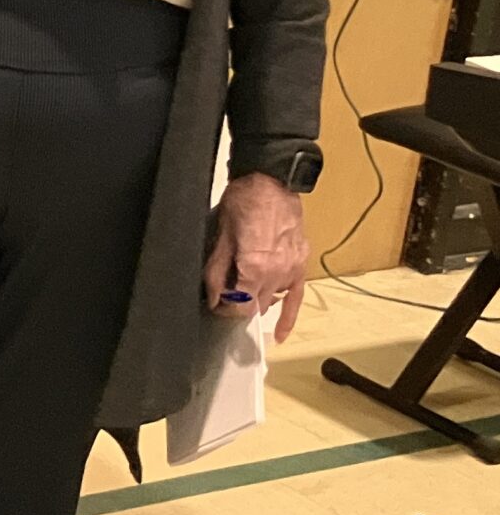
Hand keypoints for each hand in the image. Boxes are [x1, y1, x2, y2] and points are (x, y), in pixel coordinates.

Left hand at [204, 171, 308, 340]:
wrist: (271, 181)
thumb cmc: (243, 202)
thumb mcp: (221, 235)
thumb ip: (216, 271)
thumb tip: (213, 298)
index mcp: (256, 267)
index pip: (240, 306)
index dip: (224, 308)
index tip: (214, 301)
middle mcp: (278, 274)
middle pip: (255, 306)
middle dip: (237, 304)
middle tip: (221, 296)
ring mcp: (292, 271)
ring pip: (270, 301)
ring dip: (255, 302)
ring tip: (240, 293)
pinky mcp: (300, 265)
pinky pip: (296, 297)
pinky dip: (288, 316)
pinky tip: (280, 334)